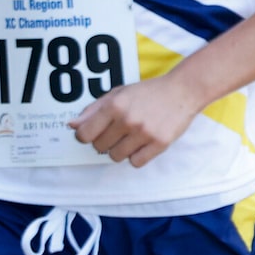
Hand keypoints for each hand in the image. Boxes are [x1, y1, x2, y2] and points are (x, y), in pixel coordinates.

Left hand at [71, 71, 202, 167]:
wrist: (182, 91)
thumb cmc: (148, 92)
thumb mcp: (118, 93)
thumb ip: (93, 109)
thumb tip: (72, 125)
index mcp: (115, 105)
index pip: (85, 133)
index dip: (85, 136)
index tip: (92, 133)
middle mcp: (128, 120)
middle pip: (99, 147)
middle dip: (104, 142)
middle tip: (116, 132)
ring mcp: (144, 133)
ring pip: (116, 157)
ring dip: (119, 150)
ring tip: (130, 138)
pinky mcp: (159, 144)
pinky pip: (136, 163)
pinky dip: (136, 157)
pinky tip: (141, 145)